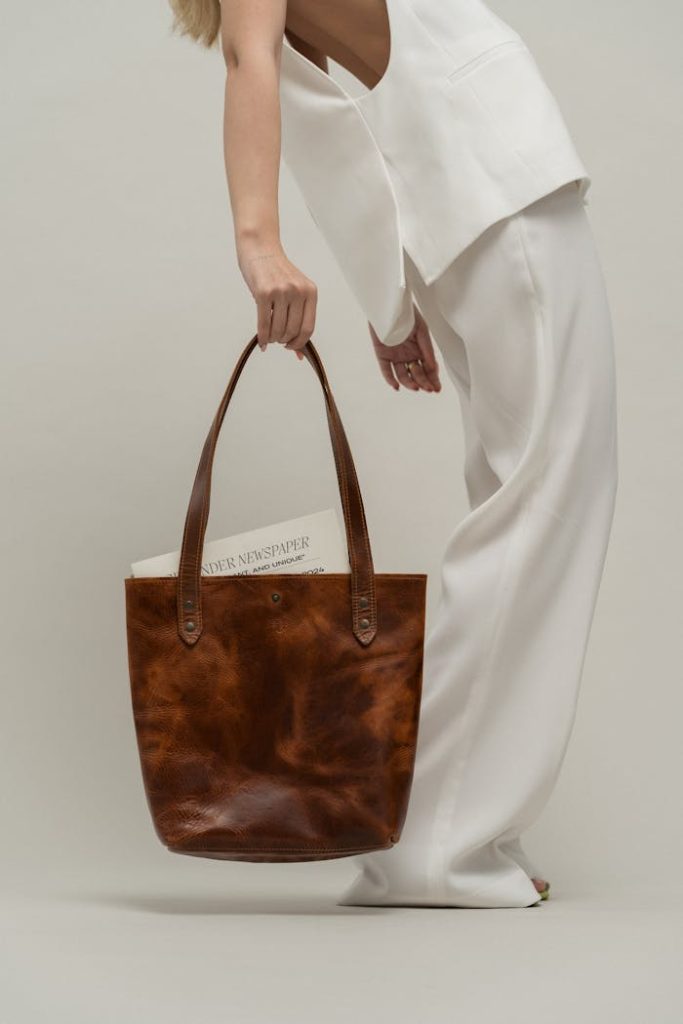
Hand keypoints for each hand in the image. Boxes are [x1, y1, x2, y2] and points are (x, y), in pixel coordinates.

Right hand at [238, 241, 316, 360]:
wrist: (260, 249)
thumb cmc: (277, 272)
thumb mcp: (295, 290)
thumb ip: (298, 316)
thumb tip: (299, 353)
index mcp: (310, 292)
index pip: (308, 328)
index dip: (299, 343)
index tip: (292, 347)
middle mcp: (298, 291)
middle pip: (292, 331)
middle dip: (283, 340)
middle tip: (277, 340)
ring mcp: (281, 291)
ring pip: (278, 329)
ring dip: (272, 339)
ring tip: (269, 337)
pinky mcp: (263, 293)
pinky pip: (264, 324)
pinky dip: (262, 337)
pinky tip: (262, 341)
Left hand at [368, 305, 441, 391]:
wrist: (390, 305)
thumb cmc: (409, 315)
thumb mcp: (422, 331)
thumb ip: (427, 349)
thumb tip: (432, 367)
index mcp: (420, 350)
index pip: (428, 369)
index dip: (432, 379)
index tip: (436, 389)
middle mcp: (409, 355)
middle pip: (417, 374)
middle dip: (423, 382)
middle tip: (428, 389)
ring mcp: (395, 356)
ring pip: (403, 375)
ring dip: (409, 382)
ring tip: (415, 386)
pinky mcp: (382, 355)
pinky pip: (386, 370)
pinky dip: (390, 379)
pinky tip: (396, 386)